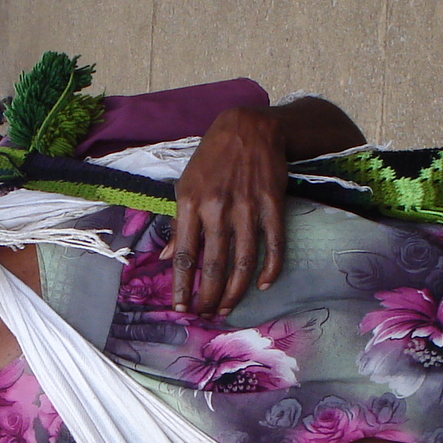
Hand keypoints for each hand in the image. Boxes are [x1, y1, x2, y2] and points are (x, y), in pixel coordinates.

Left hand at [162, 105, 287, 313]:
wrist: (248, 127)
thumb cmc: (212, 158)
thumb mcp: (186, 185)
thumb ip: (179, 224)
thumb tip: (169, 257)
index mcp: (190, 203)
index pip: (185, 255)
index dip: (182, 285)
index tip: (180, 307)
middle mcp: (217, 208)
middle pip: (213, 265)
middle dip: (208, 296)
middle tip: (206, 314)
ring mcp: (247, 207)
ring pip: (242, 262)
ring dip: (235, 291)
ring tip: (227, 307)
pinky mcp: (272, 204)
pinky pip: (273, 245)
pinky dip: (270, 269)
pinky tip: (263, 285)